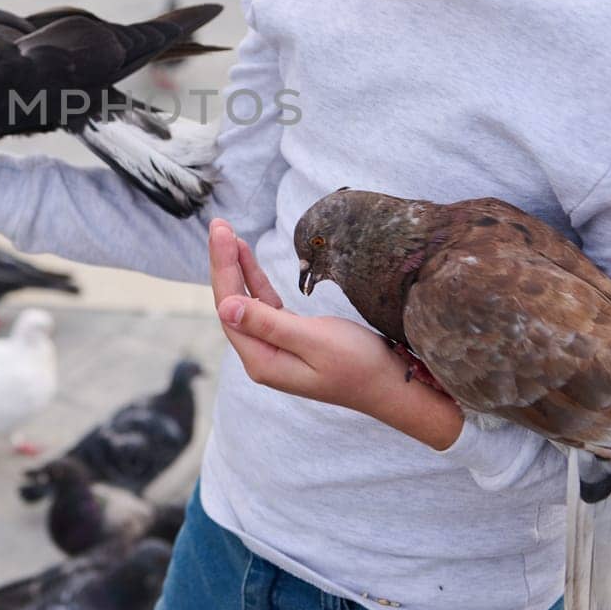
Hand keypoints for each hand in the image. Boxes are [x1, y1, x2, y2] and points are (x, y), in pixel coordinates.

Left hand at [208, 219, 463, 449]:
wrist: (391, 385)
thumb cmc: (359, 364)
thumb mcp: (314, 340)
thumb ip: (269, 324)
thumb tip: (224, 307)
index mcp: (262, 360)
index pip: (229, 308)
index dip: (223, 268)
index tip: (221, 232)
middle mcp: (262, 356)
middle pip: (232, 303)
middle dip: (224, 263)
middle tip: (219, 224)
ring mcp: (275, 347)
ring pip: (246, 301)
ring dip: (237, 268)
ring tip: (227, 234)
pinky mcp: (290, 338)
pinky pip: (264, 304)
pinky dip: (256, 279)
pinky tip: (247, 258)